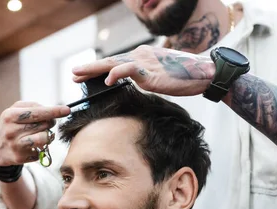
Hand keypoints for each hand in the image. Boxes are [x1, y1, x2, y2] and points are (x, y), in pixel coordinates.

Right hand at [0, 101, 69, 165]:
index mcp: (10, 116)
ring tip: (42, 134)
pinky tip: (32, 146)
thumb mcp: (14, 110)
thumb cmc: (10, 125)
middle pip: (43, 125)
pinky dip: (40, 148)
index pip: (37, 112)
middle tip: (46, 123)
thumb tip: (53, 110)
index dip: (54, 111)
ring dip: (48, 136)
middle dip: (49, 123)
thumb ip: (32, 106)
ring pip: (44, 139)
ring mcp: (16, 145)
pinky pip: (41, 151)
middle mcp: (11, 131)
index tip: (67, 110)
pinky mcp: (20, 158)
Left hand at [72, 45, 215, 96]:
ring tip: (78, 74)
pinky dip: (116, 74)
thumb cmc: (184, 76)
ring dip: (94, 69)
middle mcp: (140, 56)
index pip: (114, 63)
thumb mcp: (159, 76)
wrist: (203, 74)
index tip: (82, 75)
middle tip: (73, 73)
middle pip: (109, 62)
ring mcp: (144, 63)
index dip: (97, 69)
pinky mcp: (150, 72)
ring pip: (113, 64)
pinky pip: (129, 70)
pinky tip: (107, 80)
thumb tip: (135, 84)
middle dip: (89, 69)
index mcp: (141, 58)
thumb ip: (144, 77)